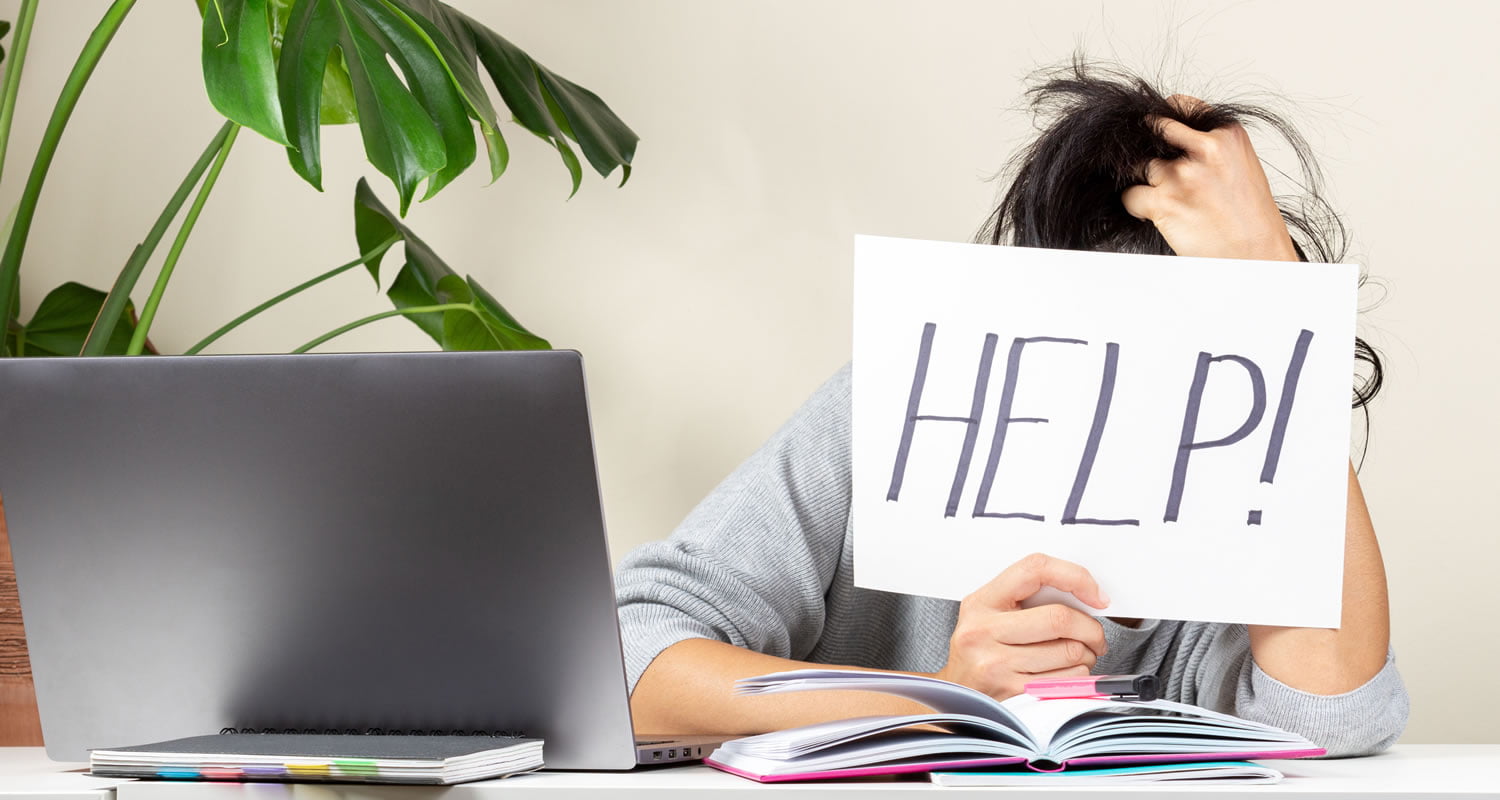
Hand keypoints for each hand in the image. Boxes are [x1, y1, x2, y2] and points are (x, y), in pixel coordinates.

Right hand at [934, 553, 1109, 700]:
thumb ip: (1026, 600)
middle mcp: (983, 631)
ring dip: (1086, 655)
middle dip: (1091, 629)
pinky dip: (1078, 677)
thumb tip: (1084, 596)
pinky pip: (1067, 680)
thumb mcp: (988, 616)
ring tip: (1075, 656)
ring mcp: (996, 664)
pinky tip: (1066, 675)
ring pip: (1070, 652)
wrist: (958, 700)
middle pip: (1059, 618)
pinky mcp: (1013, 693)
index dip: (1075, 577)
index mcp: (980, 603)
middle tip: (1094, 636)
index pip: (1035, 570)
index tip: (1096, 595)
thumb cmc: (980, 654)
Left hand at [1120, 95, 1298, 262]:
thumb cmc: (1250, 217)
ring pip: (1139, 166)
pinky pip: (1130, 195)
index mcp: (1228, 134)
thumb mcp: (1240, 166)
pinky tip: (1153, 215)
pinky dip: (1135, 205)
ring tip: (1164, 198)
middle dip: (1146, 147)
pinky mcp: (1165, 202)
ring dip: (1143, 181)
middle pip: (1152, 131)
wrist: (1256, 255)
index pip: (1180, 106)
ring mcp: (1183, 174)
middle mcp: (1206, 149)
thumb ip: (1210, 146)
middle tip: (1149, 165)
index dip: (1162, 119)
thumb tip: (1169, 136)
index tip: (1156, 129)